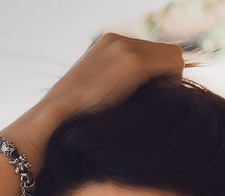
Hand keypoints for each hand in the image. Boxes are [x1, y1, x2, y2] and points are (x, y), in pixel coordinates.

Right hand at [44, 32, 184, 115]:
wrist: (51, 126)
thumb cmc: (72, 125)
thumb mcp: (95, 98)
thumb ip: (120, 89)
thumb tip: (152, 98)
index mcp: (108, 46)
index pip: (152, 56)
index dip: (156, 81)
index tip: (142, 105)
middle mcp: (117, 40)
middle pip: (166, 55)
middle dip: (164, 82)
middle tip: (147, 108)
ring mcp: (124, 47)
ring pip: (173, 59)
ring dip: (166, 85)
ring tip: (143, 108)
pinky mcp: (132, 62)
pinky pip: (173, 66)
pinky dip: (168, 87)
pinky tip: (145, 105)